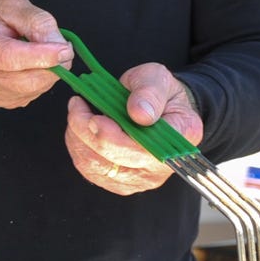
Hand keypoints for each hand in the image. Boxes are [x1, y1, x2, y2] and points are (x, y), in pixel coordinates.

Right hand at [0, 0, 73, 108]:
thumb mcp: (11, 4)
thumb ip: (36, 21)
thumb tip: (58, 44)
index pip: (9, 57)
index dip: (41, 56)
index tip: (65, 50)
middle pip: (23, 80)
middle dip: (52, 68)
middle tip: (64, 50)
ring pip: (30, 90)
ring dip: (48, 74)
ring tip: (46, 55)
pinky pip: (28, 95)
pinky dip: (39, 82)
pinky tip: (32, 66)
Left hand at [63, 63, 203, 195]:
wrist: (154, 108)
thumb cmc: (156, 93)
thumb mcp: (156, 78)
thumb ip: (150, 92)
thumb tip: (140, 114)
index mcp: (182, 135)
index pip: (145, 148)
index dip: (114, 137)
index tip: (96, 117)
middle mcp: (164, 165)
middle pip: (116, 161)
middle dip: (88, 131)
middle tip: (77, 106)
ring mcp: (141, 179)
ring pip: (96, 167)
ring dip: (79, 137)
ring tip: (79, 112)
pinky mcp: (120, 183)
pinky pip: (89, 169)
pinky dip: (78, 146)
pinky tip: (80, 128)